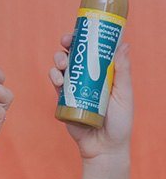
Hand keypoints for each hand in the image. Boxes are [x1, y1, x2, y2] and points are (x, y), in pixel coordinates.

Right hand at [49, 33, 133, 167]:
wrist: (103, 148)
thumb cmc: (120, 123)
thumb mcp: (124, 95)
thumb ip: (123, 71)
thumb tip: (123, 44)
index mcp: (102, 72)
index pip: (91, 49)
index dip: (84, 37)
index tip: (79, 30)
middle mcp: (86, 76)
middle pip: (73, 53)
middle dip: (66, 44)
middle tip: (66, 42)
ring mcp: (73, 86)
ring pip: (61, 65)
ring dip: (58, 59)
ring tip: (63, 66)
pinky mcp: (63, 98)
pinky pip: (55, 82)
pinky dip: (53, 76)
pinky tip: (58, 80)